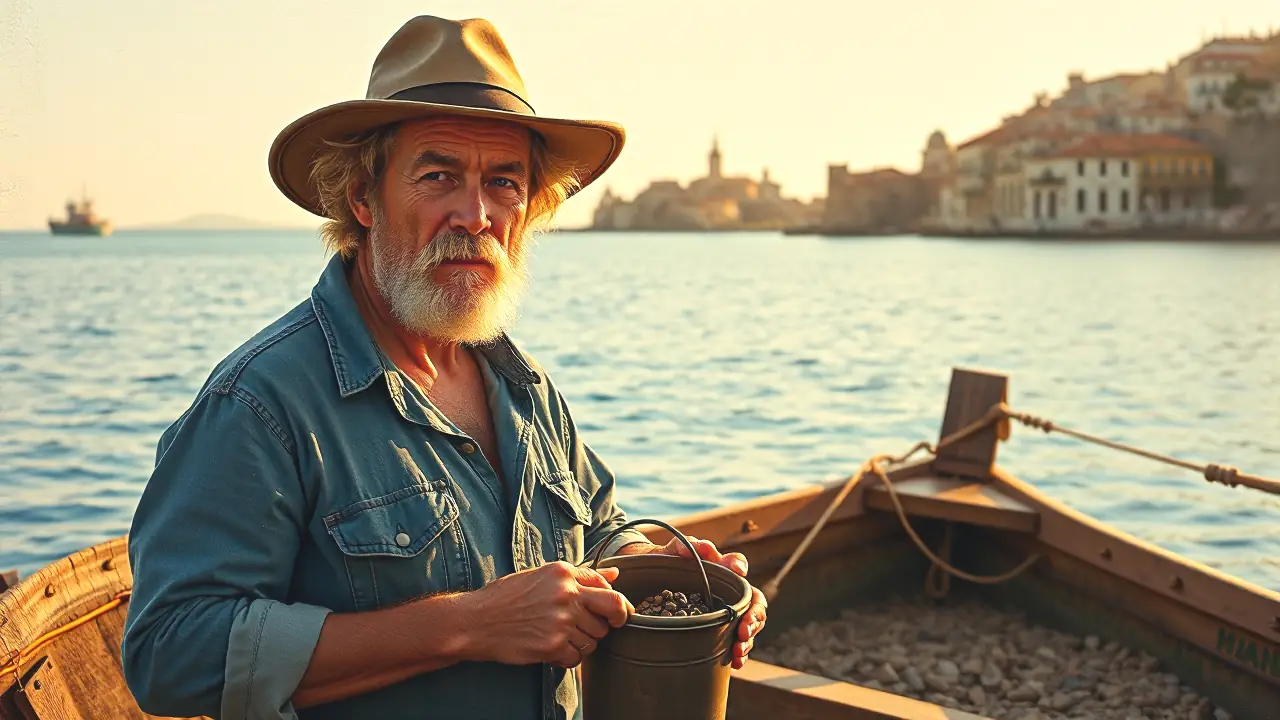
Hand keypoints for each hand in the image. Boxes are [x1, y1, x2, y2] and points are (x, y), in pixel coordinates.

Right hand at [466, 561, 633, 668]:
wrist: (476, 620)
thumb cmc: (506, 597)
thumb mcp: (542, 575)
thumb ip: (580, 576)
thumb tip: (616, 575)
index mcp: (564, 574)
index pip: (609, 590)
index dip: (617, 606)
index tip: (616, 615)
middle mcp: (565, 595)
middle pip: (609, 616)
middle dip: (604, 625)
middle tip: (587, 628)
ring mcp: (559, 621)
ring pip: (594, 640)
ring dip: (581, 643)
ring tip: (559, 637)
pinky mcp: (551, 646)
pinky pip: (577, 658)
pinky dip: (567, 658)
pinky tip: (552, 649)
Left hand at [651, 536, 767, 668]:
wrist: (650, 581)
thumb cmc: (666, 564)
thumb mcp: (672, 552)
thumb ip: (686, 546)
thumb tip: (702, 548)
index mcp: (720, 569)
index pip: (737, 565)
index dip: (741, 569)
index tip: (739, 572)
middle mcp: (728, 592)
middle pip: (753, 603)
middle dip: (754, 617)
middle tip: (744, 630)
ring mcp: (725, 613)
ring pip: (748, 626)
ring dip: (748, 640)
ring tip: (738, 650)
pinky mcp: (718, 631)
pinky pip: (734, 643)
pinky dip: (738, 654)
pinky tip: (734, 662)